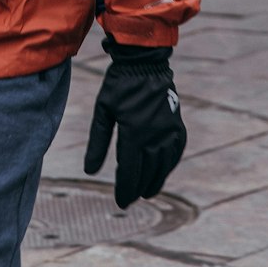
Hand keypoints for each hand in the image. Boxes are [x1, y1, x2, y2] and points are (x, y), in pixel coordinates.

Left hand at [83, 39, 185, 207]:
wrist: (144, 63)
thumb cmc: (119, 86)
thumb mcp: (103, 112)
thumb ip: (98, 143)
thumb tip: (90, 171)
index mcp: (134, 133)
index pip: (130, 171)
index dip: (125, 189)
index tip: (121, 203)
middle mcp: (154, 135)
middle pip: (147, 171)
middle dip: (138, 188)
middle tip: (131, 199)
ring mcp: (169, 130)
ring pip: (164, 165)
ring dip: (156, 180)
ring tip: (147, 191)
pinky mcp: (177, 125)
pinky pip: (176, 151)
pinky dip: (169, 164)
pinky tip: (163, 170)